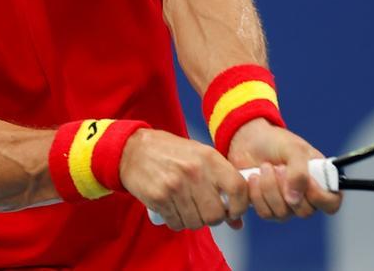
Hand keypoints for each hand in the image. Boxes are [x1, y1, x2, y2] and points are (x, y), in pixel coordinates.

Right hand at [119, 128, 248, 230]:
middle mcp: (194, 171)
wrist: (133, 150)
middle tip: (205, 211)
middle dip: (213, 218)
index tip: (234, 211)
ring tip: (186, 207)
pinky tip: (173, 209)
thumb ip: (221, 184)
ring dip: (194, 221)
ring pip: (196, 222)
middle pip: (216, 214)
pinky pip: (177, 223)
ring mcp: (175, 186)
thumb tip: (237, 221)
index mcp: (209, 157)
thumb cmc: (171, 153)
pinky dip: (177, 221)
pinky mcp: (159, 198)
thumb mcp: (200, 158)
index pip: (237, 188)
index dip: (240, 205)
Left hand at [226, 119, 342, 220]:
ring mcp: (287, 206)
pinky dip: (257, 194)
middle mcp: (306, 197)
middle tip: (278, 167)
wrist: (249, 140)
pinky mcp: (268, 208)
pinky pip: (265, 213)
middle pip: (305, 211)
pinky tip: (254, 177)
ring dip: (270, 188)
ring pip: (283, 213)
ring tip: (265, 167)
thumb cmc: (277, 142)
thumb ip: (299, 172)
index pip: (331, 203)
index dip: (320, 198)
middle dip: (287, 187)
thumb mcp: (293, 149)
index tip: (307, 182)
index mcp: (320, 180)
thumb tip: (294, 200)